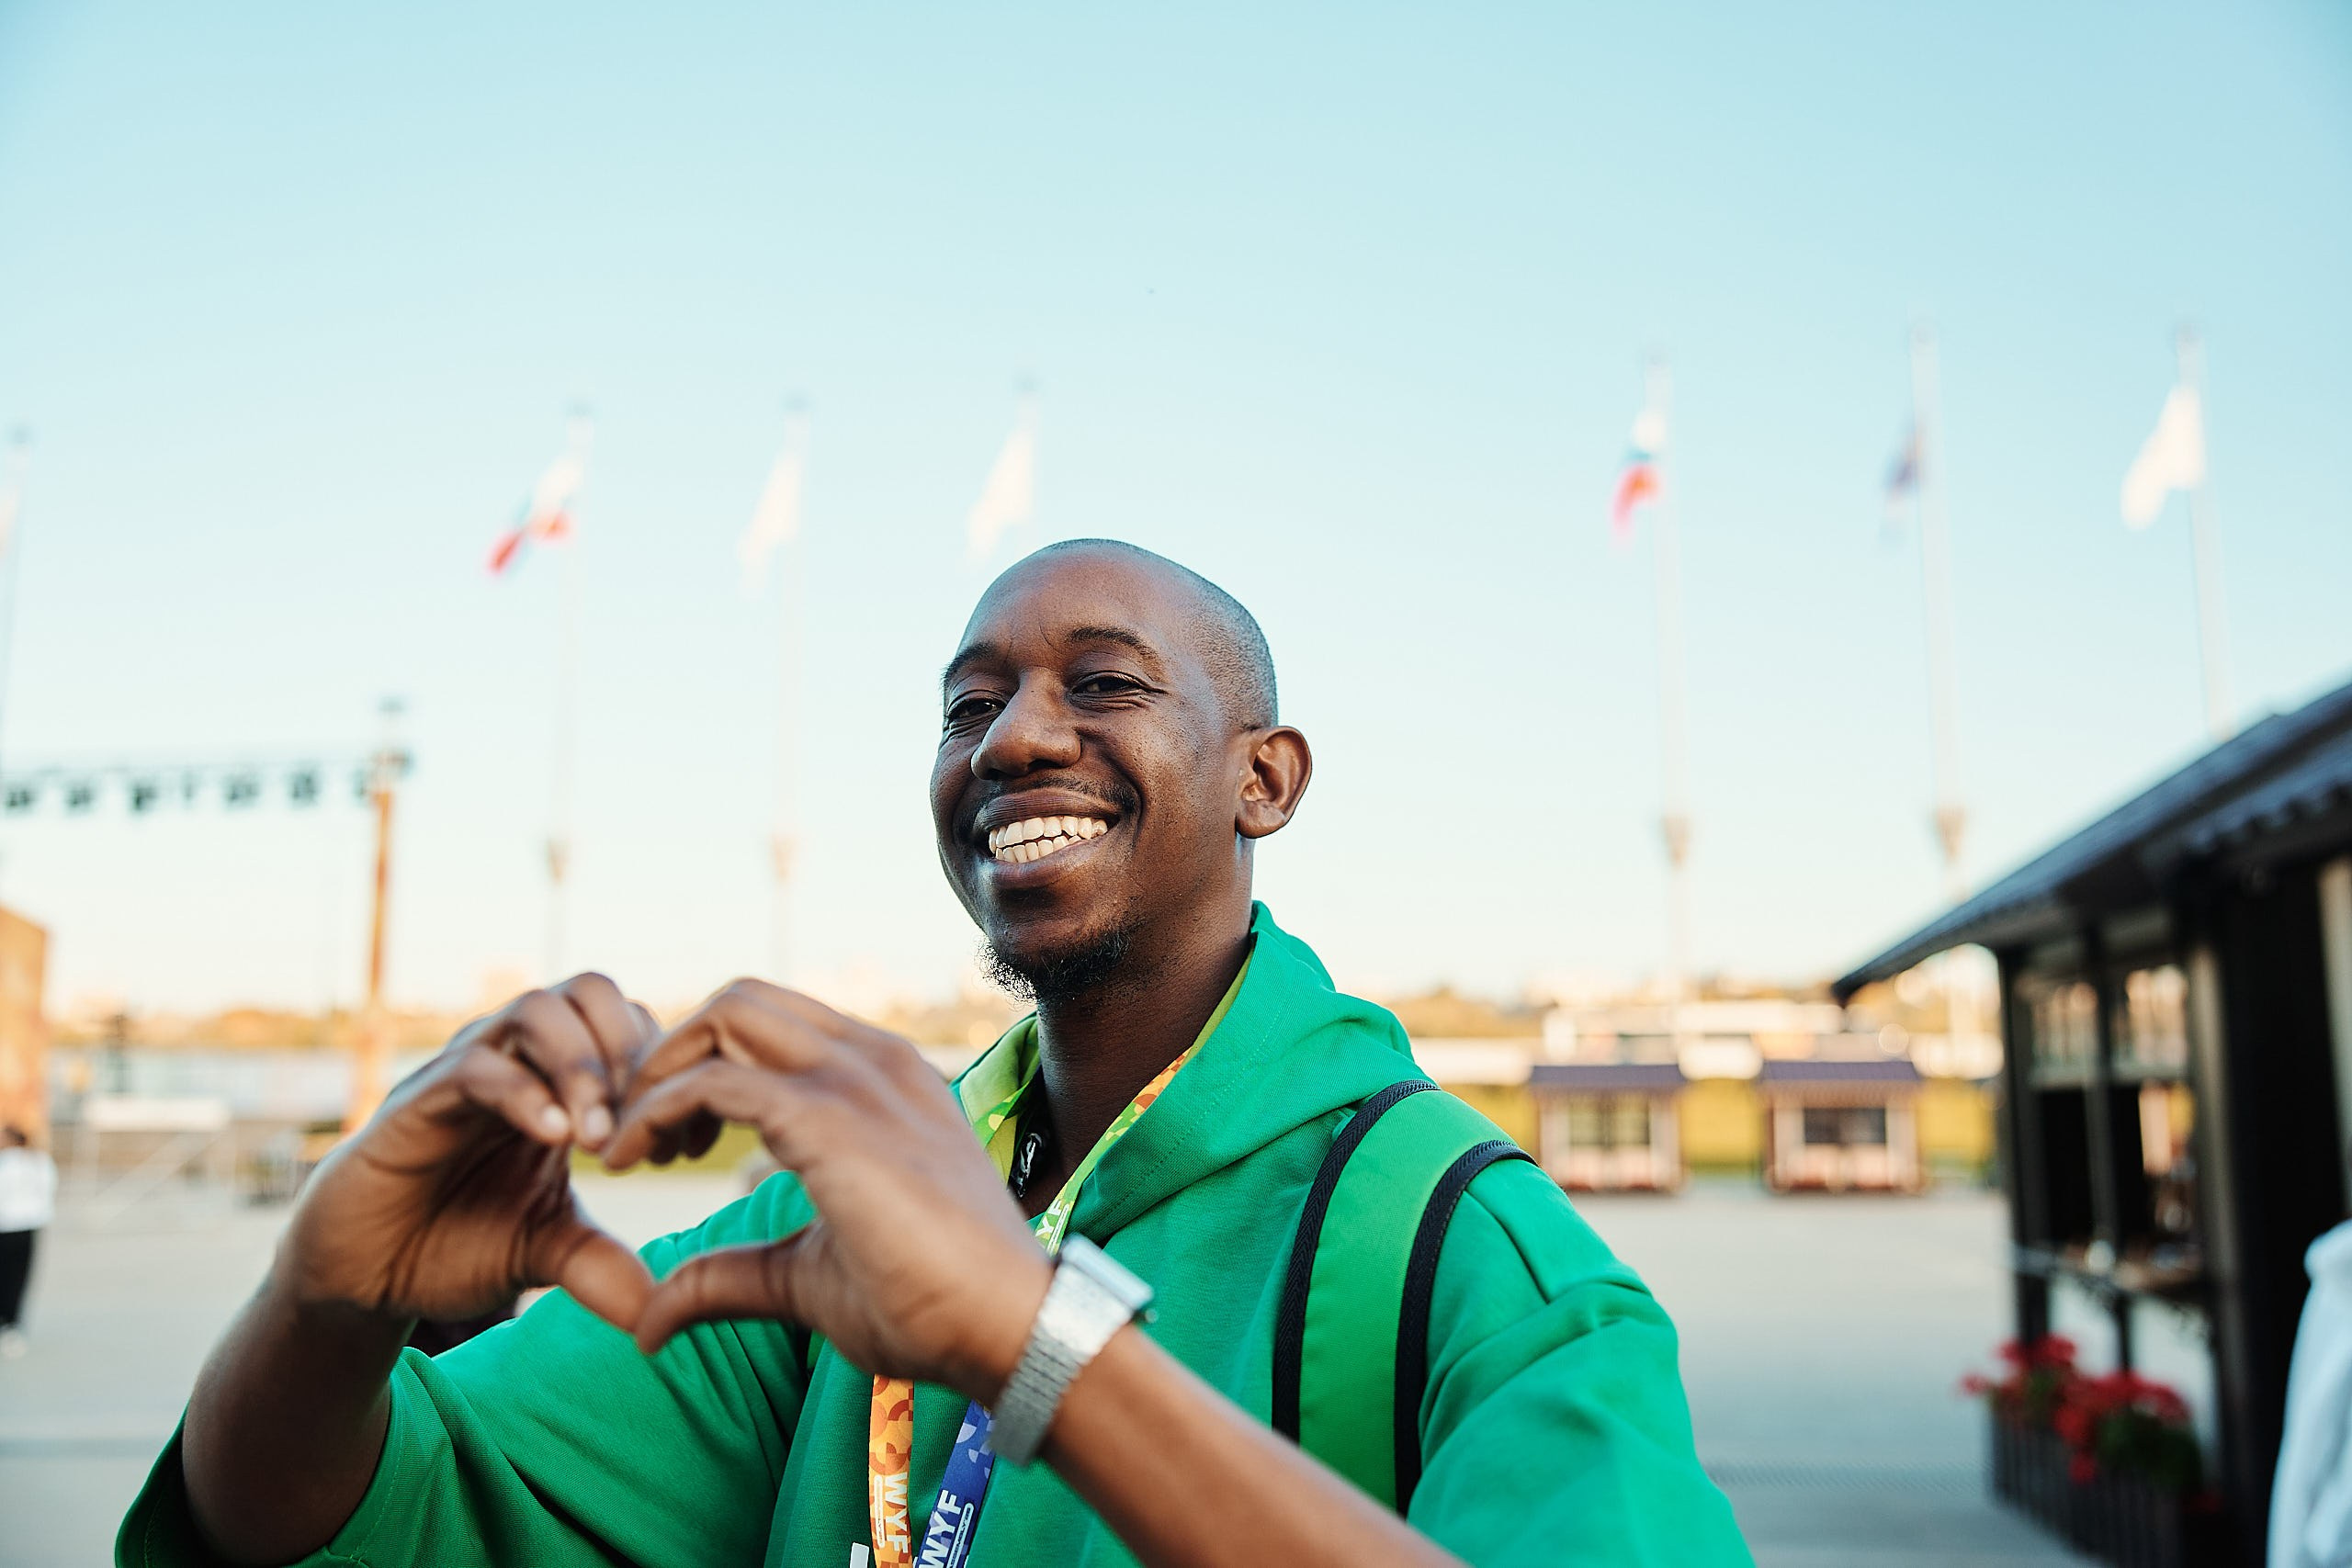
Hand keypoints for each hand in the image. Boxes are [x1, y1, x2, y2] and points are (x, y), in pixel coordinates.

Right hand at [274, 974, 665, 1332]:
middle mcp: (514, 1060)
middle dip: (633, 1048)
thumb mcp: (545, 1253)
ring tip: (602, 1137)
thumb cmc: (454, 1246)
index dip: (669, 1076)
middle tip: (653, 1122)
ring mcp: (463, 1071)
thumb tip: (661, 1311)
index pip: (628, 1025)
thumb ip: (602, 1265)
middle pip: (590, 991)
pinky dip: (525, 1093)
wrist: (360, 1277)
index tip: (691, 1147)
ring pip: (536, 1010)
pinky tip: (557, 1140)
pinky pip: (476, 1067)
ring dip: (583, 1065)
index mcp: (556, 1082)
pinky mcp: (415, 1100)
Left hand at [605, 979, 1051, 1402]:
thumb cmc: (930, 1302)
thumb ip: (732, 1274)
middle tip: (642, 1138)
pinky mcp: (830, 1119)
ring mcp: (856, 1080)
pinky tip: (629, 1161)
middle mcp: (871, 1059)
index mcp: (881, 1079)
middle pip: (739, 1000)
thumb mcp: (808, 1277)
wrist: (1006, 1326)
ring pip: (724, 1014)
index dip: (702, 1070)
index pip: (770, 1025)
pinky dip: (654, 1112)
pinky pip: (714, 1082)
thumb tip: (650, 1320)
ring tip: (631, 1148)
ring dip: (657, 1072)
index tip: (676, 1148)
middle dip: (670, 1055)